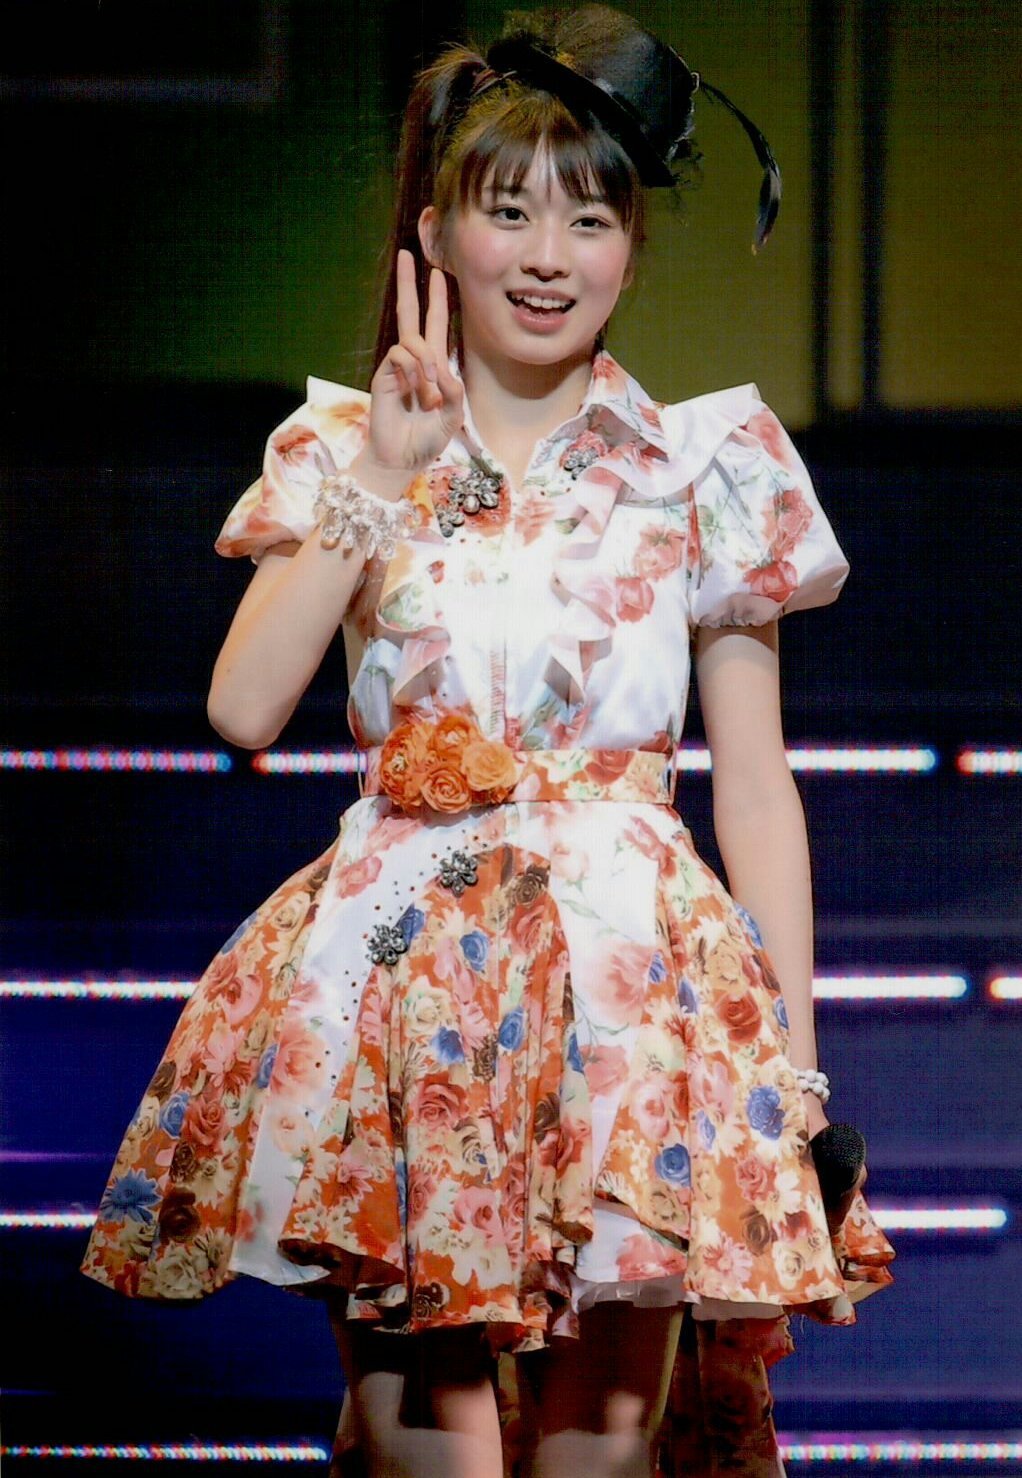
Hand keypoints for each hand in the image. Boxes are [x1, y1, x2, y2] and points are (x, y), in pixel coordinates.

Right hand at [362, 249, 464, 479]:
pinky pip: (400, 355)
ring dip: (426, 363)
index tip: (437, 274)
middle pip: (410, 314)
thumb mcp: (451, 418)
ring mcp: (397, 367)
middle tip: (406, 254)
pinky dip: (412, 370)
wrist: (401, 459)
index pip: (434, 325)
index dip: (437, 300)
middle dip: (409, 285)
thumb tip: (444, 371)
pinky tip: (414, 392)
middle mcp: (413, 361)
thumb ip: (454, 394)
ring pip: (412, 339)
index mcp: (432, 367)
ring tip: (428, 396)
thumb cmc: (426, 440)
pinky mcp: (384, 376)